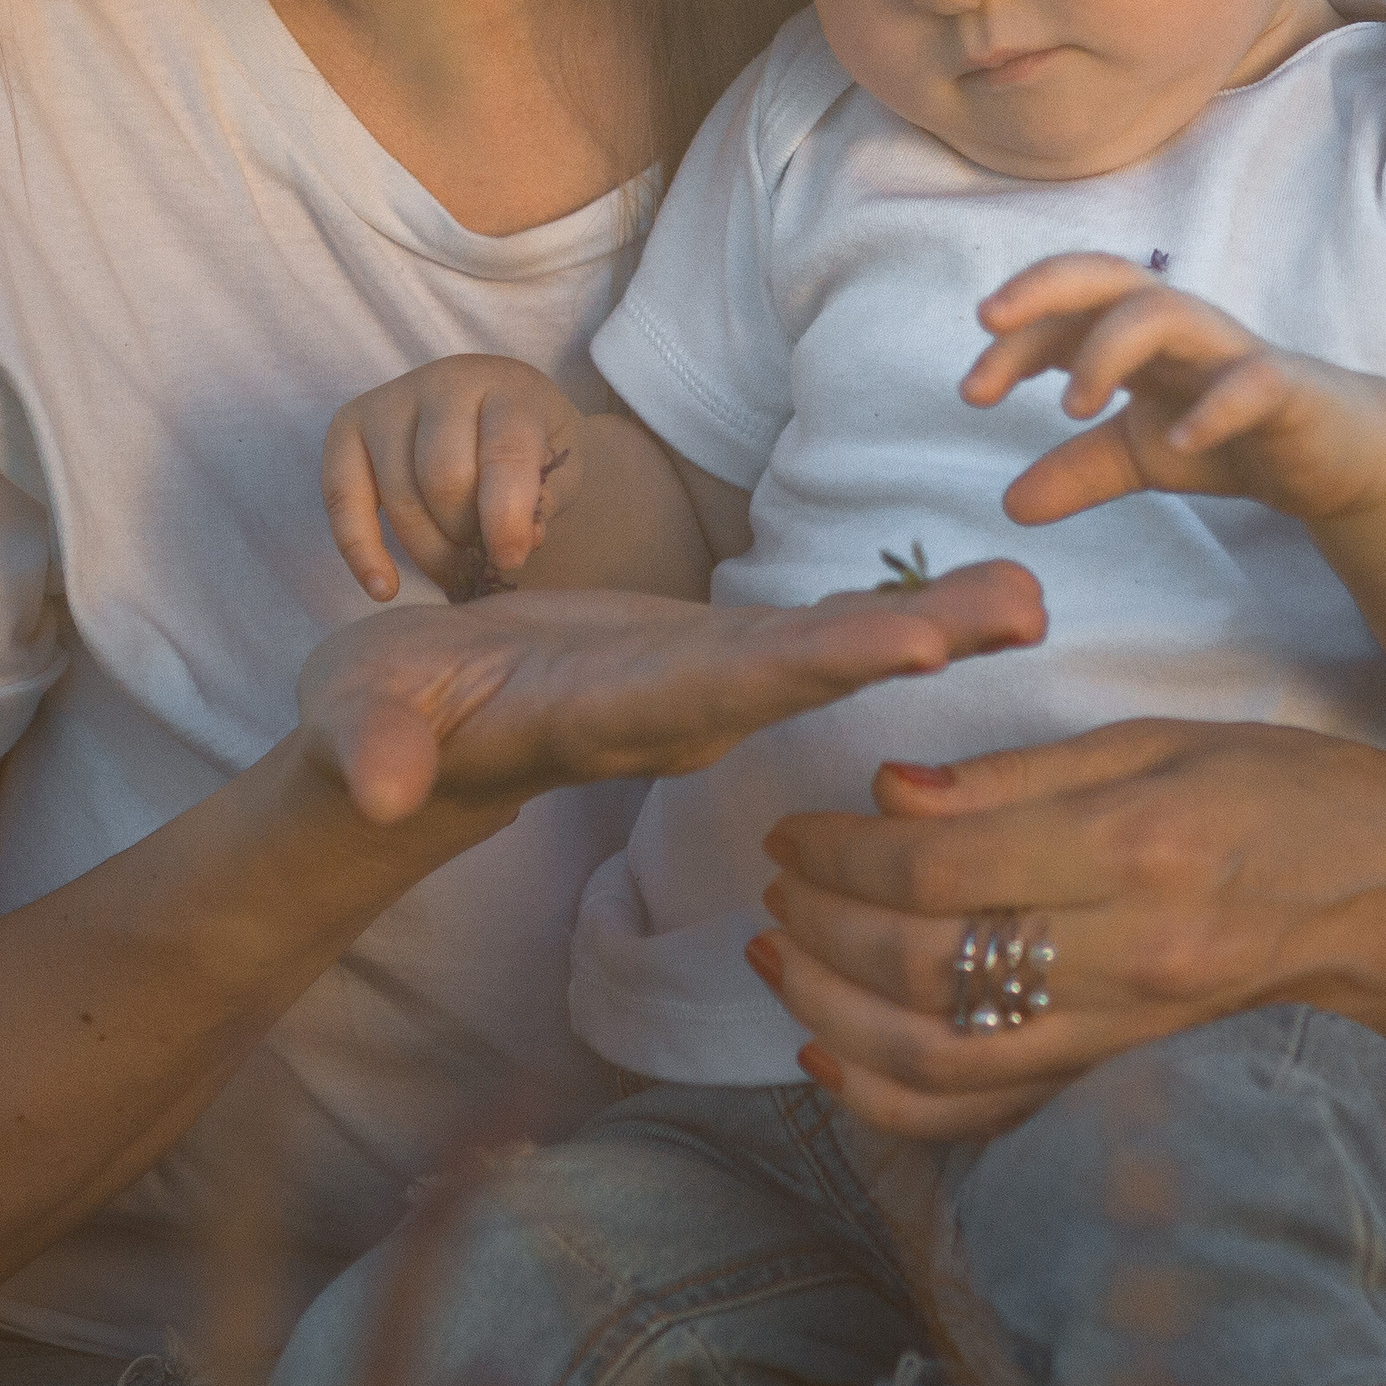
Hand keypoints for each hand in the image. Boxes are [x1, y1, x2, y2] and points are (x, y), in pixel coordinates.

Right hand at [297, 561, 1046, 824]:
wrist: (398, 743)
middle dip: (912, 640)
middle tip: (1026, 608)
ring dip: (927, 628)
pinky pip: (806, 636)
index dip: (816, 664)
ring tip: (1030, 597)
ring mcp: (693, 688)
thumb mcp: (355, 727)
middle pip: (806, 673)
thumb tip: (377, 788)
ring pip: (822, 655)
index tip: (911, 645)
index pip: (721, 688)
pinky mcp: (699, 658)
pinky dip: (886, 616)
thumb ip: (368, 751)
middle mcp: (671, 711)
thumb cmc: (371, 725)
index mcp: (603, 716)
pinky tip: (967, 605)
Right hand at [322, 358, 585, 600]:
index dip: (506, 515)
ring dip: (429, 551)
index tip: (510, 560)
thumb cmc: (533, 445)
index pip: (504, 451)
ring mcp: (391, 400)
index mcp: (508, 387)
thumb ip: (542, 504)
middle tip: (483, 560)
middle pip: (444, 479)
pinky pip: (342, 496)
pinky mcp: (350, 425)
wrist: (493, 408)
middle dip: (465, 537)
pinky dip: (360, 551)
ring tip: (457, 566)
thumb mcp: (560, 467)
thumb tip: (511, 548)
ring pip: (400, 496)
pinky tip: (383, 588)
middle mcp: (445, 382)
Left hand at [750, 720, 1385, 1137]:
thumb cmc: (1294, 795)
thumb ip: (1020, 777)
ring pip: (944, 1057)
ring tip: (777, 962)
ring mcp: (1130, 1033)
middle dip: (821, 932)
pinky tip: (834, 1063)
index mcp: (1135, 846)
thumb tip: (892, 793)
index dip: (843, 853)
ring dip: (835, 1017)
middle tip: (769, 890)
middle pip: (928, 968)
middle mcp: (1129, 955)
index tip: (791, 830)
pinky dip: (898, 1102)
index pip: (943, 867)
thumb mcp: (1163, 739)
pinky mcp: (1129, 1078)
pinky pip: (993, 1114)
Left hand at [965, 254, 1385, 528]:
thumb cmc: (1228, 435)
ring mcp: (1231, 350)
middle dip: (1043, 287)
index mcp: (1136, 334)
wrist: (1332, 455)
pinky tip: (1179, 441)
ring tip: (1072, 408)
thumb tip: (1008, 505)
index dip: (1012, 342)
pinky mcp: (1285, 387)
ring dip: (1108, 350)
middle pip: (1105, 274)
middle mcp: (1178, 326)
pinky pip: (1250, 381)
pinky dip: (1212, 407)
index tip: (971, 390)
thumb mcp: (1139, 457)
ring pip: (1165, 311)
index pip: (1062, 311)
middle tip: (989, 323)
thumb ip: (1077, 471)